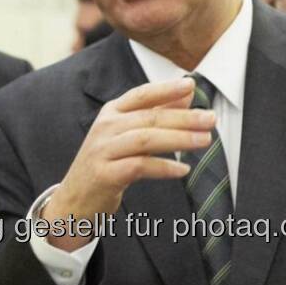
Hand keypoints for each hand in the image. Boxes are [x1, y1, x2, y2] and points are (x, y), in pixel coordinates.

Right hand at [43, 77, 213, 251]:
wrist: (74, 199)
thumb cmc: (107, 164)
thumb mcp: (128, 135)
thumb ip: (155, 114)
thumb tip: (186, 95)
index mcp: (111, 113)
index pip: (141, 95)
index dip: (166, 89)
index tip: (191, 85)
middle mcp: (105, 128)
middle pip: (149, 118)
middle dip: (183, 117)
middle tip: (210, 119)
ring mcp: (103, 151)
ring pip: (145, 139)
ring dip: (178, 139)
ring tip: (204, 140)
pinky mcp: (104, 175)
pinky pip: (139, 167)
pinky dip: (163, 167)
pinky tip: (183, 169)